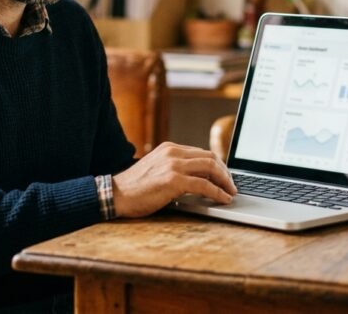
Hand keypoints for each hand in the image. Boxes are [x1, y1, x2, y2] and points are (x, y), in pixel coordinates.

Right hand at [111, 142, 236, 217]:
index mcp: (169, 148)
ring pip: (211, 168)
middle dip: (225, 172)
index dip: (217, 165)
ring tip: (231, 192)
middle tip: (232, 185)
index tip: (224, 176)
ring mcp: (173, 165)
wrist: (116, 194)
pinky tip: (223, 199)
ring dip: (225, 181)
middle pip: (210, 158)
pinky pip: (204, 185)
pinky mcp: (174, 180)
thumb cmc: (134, 187)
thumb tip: (197, 178)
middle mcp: (173, 153)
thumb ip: (174, 168)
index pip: (202, 153)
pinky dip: (218, 192)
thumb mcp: (156, 169)